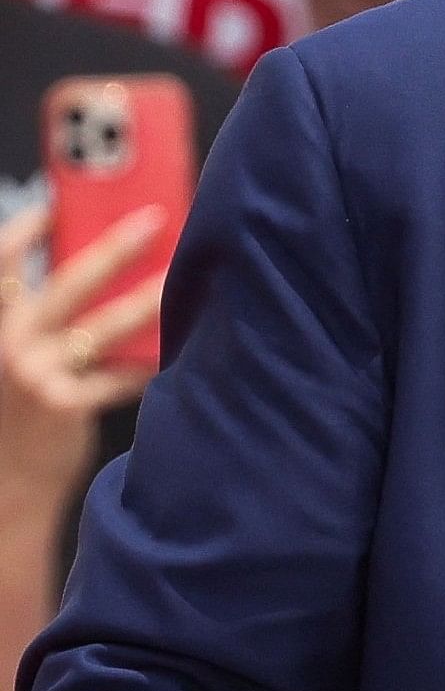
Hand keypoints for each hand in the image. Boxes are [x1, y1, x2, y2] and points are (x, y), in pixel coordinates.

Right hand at [0, 203, 165, 511]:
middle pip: (68, 283)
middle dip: (114, 247)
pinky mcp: (62, 404)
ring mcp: (33, 374)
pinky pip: (119, 373)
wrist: (4, 485)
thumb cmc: (14, 415)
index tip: (57, 205)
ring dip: (148, 298)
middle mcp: (6, 344)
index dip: (24, 231)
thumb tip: (93, 269)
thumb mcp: (9, 359)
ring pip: (104, 325)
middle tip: (154, 220)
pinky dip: (147, 362)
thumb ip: (35, 321)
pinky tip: (176, 350)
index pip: (0, 267)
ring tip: (180, 278)